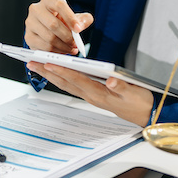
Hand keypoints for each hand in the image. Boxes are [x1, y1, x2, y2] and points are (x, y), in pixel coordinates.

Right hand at [25, 0, 93, 54]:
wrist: (48, 28)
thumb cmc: (62, 21)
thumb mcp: (74, 17)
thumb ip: (83, 19)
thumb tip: (81, 26)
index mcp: (48, 0)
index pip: (59, 5)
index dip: (70, 18)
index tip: (79, 29)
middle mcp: (36, 10)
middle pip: (53, 24)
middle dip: (68, 36)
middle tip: (76, 43)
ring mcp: (30, 24)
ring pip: (49, 38)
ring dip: (63, 46)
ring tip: (71, 48)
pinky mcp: (28, 37)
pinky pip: (44, 47)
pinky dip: (56, 51)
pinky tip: (63, 50)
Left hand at [26, 63, 153, 125]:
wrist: (146, 115)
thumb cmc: (140, 103)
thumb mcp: (135, 93)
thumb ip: (123, 86)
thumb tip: (112, 81)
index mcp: (100, 94)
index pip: (77, 80)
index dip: (63, 71)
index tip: (48, 63)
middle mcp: (91, 96)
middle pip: (65, 82)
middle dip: (48, 72)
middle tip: (31, 62)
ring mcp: (91, 96)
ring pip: (66, 84)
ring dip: (51, 75)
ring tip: (37, 66)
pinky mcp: (93, 94)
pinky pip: (72, 85)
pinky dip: (61, 77)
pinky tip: (55, 72)